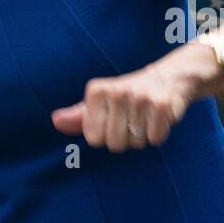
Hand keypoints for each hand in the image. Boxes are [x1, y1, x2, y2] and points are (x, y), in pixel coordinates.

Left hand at [51, 56, 197, 152]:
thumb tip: (56, 121)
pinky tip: (157, 118)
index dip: (105, 134)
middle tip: (131, 119)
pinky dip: (158, 134)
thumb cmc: (127, 95)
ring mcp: (140, 98)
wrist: (167, 78)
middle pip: (114, 144)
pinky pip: (155, 140)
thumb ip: (77, 116)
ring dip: (141, 136)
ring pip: (135, 143)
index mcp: (97, 90)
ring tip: (144, 117)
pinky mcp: (162, 106)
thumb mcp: (100, 102)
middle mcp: (117, 91)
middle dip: (124, 138)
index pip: (93, 138)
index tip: (113, 119)